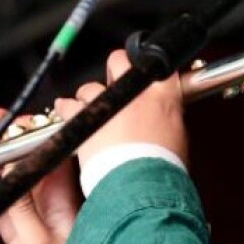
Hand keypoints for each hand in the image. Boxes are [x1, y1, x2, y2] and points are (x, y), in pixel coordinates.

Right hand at [0, 103, 80, 243]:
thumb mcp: (35, 243)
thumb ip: (19, 203)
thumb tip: (8, 163)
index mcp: (64, 192)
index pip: (44, 144)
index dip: (20, 125)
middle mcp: (51, 194)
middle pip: (22, 150)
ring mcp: (33, 208)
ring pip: (5, 169)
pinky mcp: (17, 225)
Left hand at [52, 49, 188, 173]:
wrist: (142, 183)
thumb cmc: (162, 168)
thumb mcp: (178, 138)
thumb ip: (167, 121)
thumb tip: (162, 120)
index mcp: (163, 95)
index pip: (158, 66)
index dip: (147, 66)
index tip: (143, 70)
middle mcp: (134, 93)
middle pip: (119, 61)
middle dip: (115, 67)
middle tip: (114, 79)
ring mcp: (107, 104)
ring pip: (90, 87)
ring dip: (89, 96)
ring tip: (89, 105)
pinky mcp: (86, 119)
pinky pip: (68, 106)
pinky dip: (66, 108)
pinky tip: (65, 109)